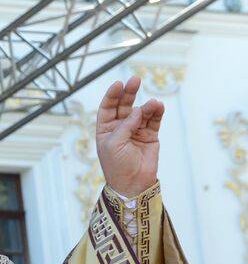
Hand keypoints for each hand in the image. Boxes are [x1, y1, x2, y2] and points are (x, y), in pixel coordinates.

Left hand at [95, 74, 161, 196]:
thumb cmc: (117, 165)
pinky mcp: (150, 136)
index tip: (118, 84)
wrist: (132, 183)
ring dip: (146, 106)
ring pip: (141, 112)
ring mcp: (136, 131)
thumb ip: (125, 126)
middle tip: (135, 80)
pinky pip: (153, 121)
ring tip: (153, 104)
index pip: (107, 108)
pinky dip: (156, 113)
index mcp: (105, 130)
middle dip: (129, 93)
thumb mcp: (114, 144)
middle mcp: (120, 128)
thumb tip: (138, 110)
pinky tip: (158, 106)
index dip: (112, 96)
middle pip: (124, 106)